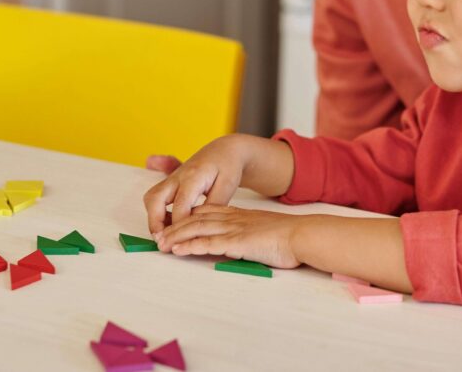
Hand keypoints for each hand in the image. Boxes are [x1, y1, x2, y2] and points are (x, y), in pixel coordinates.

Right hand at [143, 135, 254, 233]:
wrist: (224, 150)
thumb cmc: (228, 166)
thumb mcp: (228, 185)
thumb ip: (214, 204)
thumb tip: (200, 225)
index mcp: (194, 176)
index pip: (180, 205)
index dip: (179, 226)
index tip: (181, 243)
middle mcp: (178, 176)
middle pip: (155, 199)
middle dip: (155, 222)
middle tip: (163, 242)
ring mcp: (172, 179)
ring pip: (151, 198)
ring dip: (153, 217)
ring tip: (166, 236)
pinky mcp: (171, 182)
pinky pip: (156, 197)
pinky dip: (157, 212)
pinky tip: (169, 225)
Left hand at [154, 204, 303, 268]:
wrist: (303, 235)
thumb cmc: (288, 238)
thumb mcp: (263, 231)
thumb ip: (249, 235)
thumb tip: (241, 244)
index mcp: (239, 215)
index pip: (206, 212)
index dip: (187, 217)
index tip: (172, 224)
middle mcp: (233, 219)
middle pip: (197, 220)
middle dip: (175, 228)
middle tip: (158, 237)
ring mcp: (234, 229)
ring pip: (198, 230)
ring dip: (177, 237)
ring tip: (161, 245)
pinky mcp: (238, 242)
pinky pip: (210, 243)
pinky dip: (192, 246)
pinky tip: (179, 250)